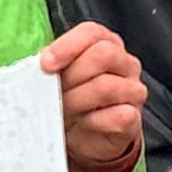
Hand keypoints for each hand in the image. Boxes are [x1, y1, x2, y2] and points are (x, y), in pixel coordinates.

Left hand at [39, 22, 147, 171]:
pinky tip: (83, 123)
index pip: (92, 32)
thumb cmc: (69, 101)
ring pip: (108, 86)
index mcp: (106, 44)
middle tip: (54, 92)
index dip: (67, 46)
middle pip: (104, 54)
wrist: (81, 138)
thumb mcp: (57, 78)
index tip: (45, 64)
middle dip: (72, 75)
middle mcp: (125, 64)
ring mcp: (134, 91)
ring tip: (64, 110)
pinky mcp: (135, 120)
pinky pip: (118, 115)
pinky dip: (93, 121)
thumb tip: (36, 62)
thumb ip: (51, 64)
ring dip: (77, 100)